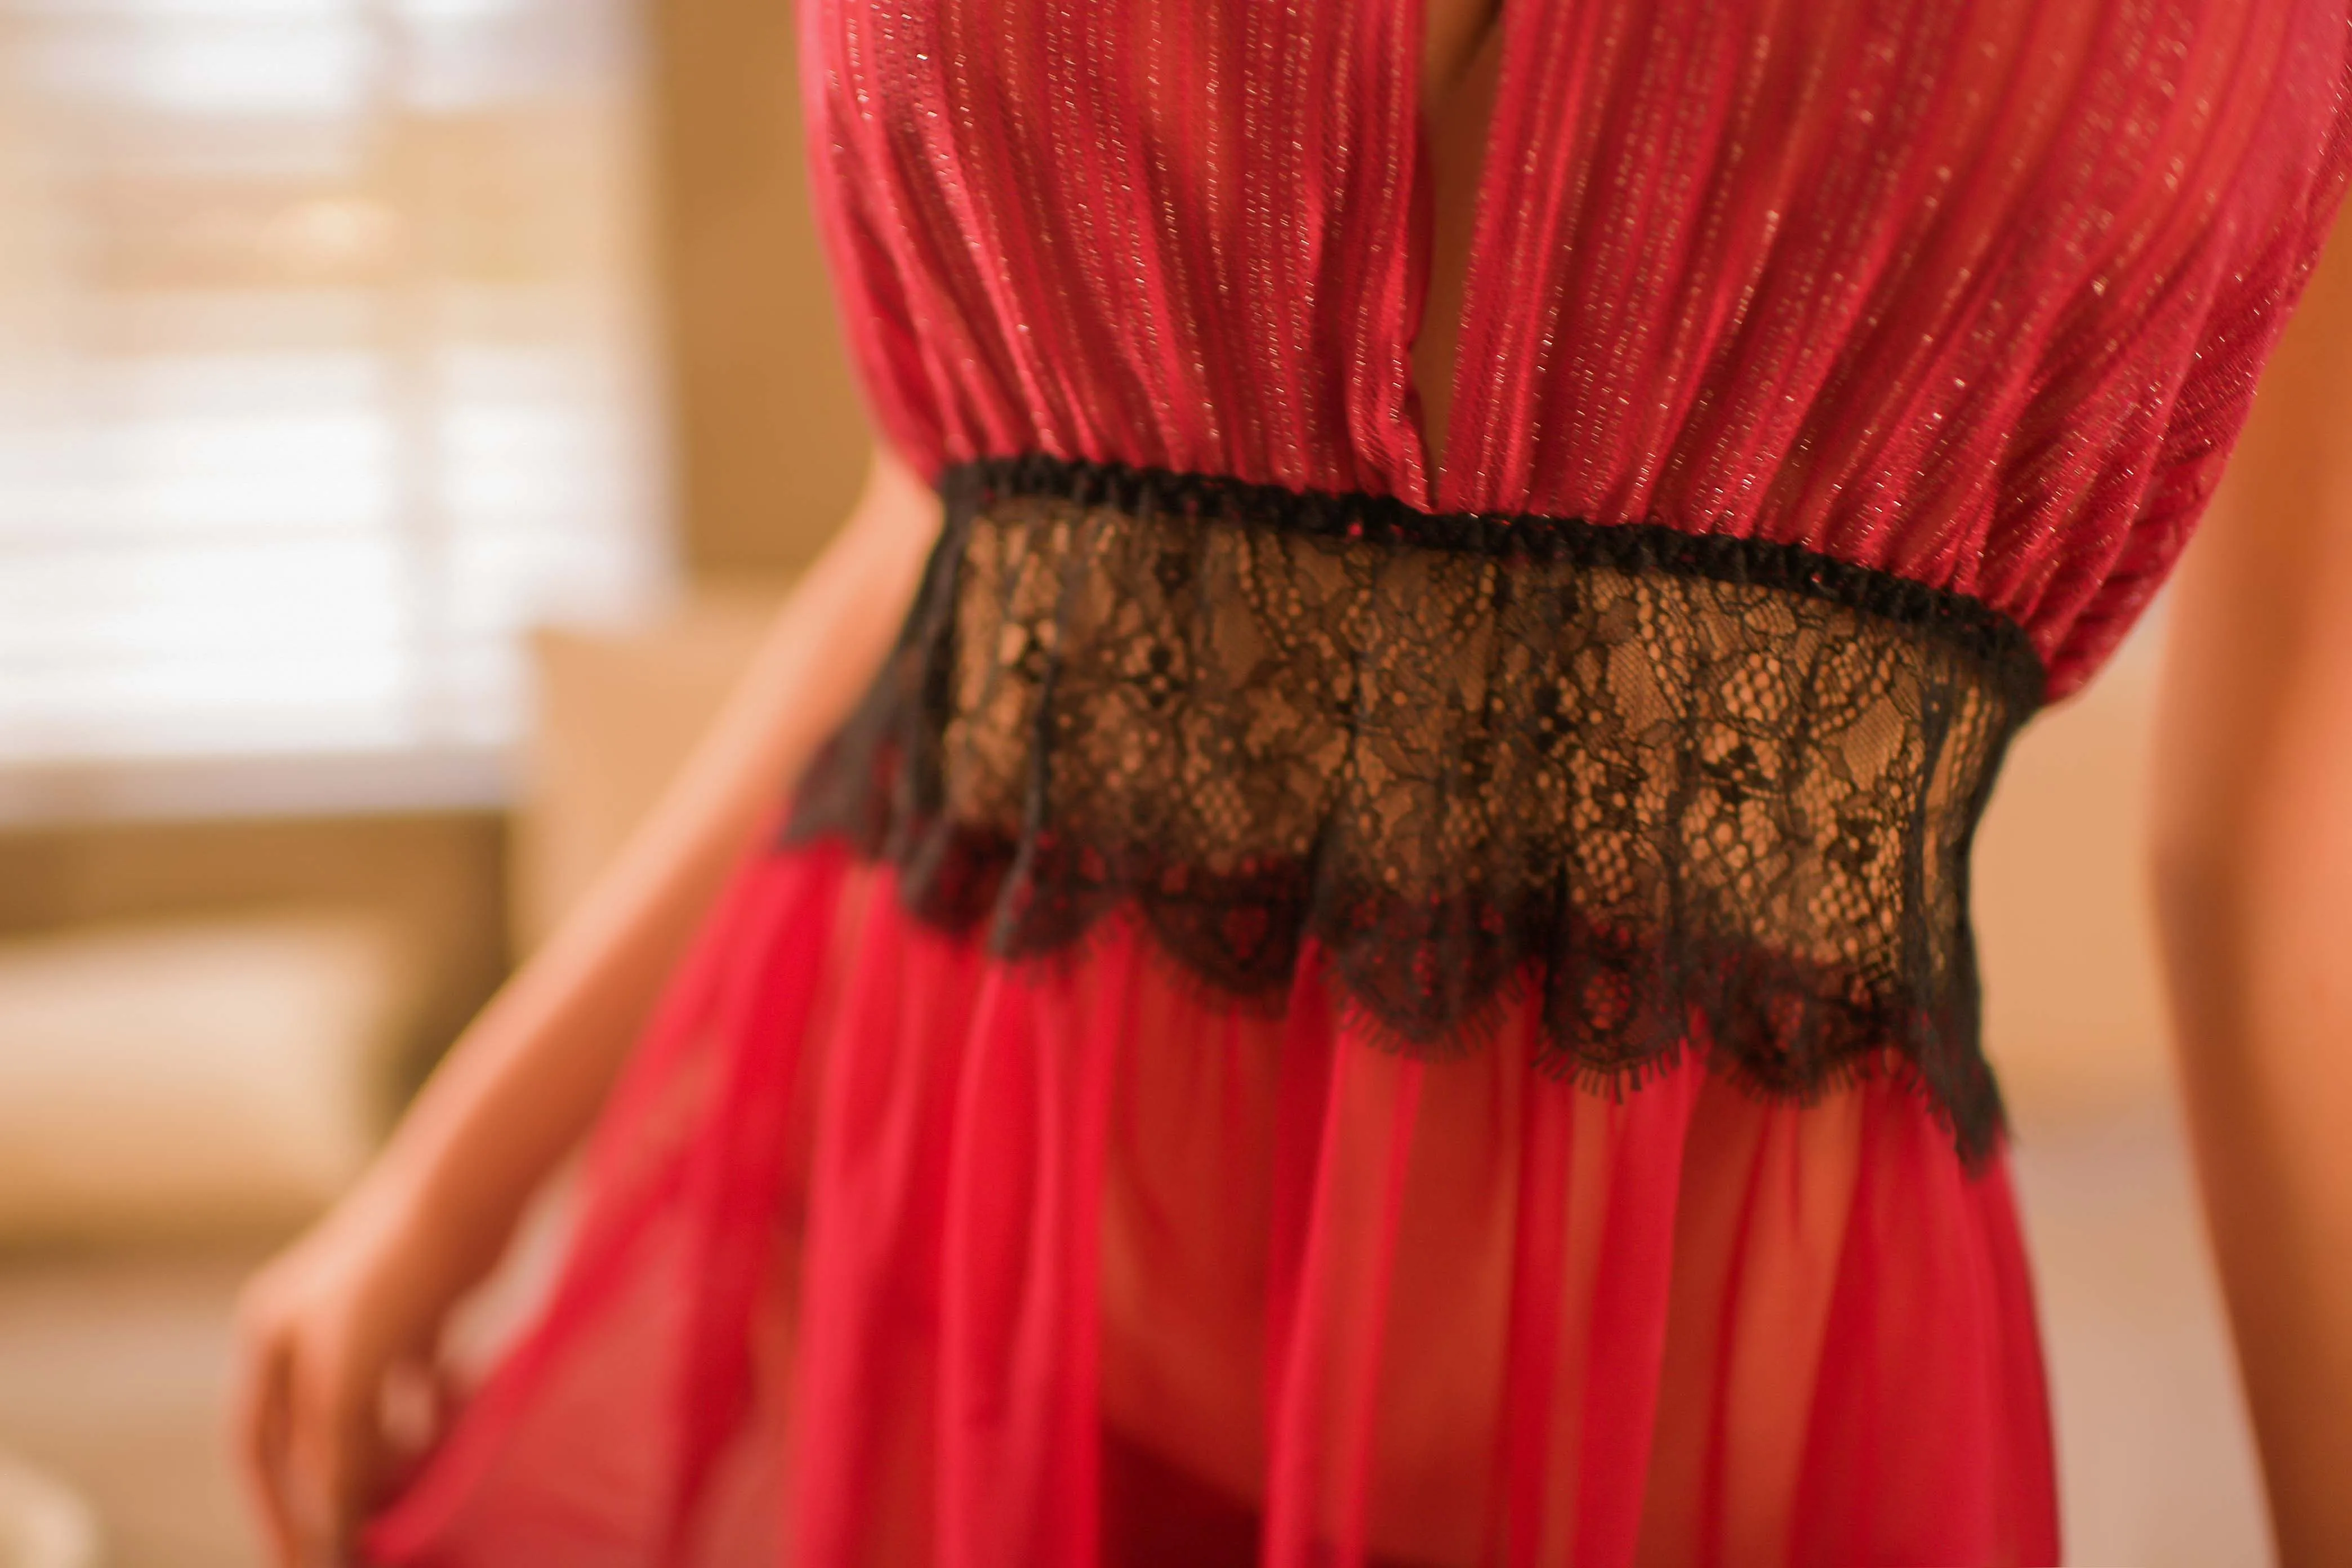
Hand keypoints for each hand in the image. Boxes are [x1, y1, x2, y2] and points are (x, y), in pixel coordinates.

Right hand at [232, 1181, 471, 1566]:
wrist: (466, 1193)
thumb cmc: (393, 1279)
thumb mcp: (346, 1381)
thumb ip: (334, 1459)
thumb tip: (331, 1536)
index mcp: (272, 1338)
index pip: (263, 1447)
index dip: (283, 1510)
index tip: (310, 1563)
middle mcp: (312, 1326)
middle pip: (318, 1433)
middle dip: (342, 1488)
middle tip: (372, 1543)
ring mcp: (369, 1316)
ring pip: (372, 1409)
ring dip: (391, 1454)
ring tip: (417, 1494)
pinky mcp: (425, 1308)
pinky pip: (419, 1381)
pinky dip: (432, 1411)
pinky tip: (456, 1427)